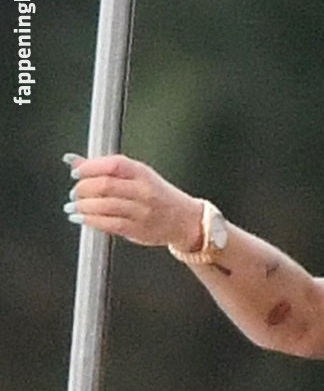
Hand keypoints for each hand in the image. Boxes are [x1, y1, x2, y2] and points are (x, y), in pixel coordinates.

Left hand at [63, 153, 201, 250]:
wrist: (184, 220)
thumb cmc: (157, 195)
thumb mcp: (136, 175)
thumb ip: (104, 169)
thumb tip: (71, 160)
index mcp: (141, 172)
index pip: (112, 165)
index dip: (89, 168)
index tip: (76, 173)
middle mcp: (143, 191)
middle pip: (106, 186)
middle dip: (83, 189)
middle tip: (74, 194)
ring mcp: (142, 212)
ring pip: (105, 206)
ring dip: (83, 207)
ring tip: (73, 207)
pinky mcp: (138, 230)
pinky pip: (110, 224)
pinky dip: (91, 221)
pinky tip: (81, 218)